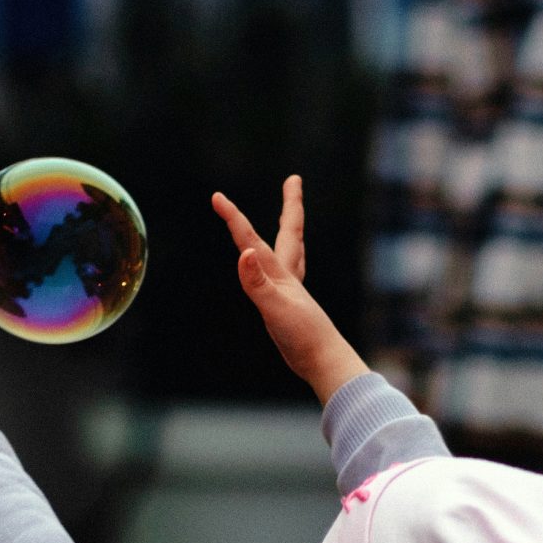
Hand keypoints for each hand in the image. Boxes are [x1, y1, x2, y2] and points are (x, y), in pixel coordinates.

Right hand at [212, 177, 367, 404]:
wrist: (325, 361)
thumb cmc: (303, 336)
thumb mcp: (275, 309)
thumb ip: (257, 282)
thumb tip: (244, 252)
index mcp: (281, 274)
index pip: (252, 240)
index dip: (234, 218)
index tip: (217, 197)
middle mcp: (288, 277)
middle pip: (290, 231)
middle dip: (290, 205)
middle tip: (293, 180)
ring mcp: (291, 290)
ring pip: (291, 251)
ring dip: (289, 230)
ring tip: (289, 217)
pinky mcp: (291, 306)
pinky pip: (286, 274)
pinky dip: (284, 261)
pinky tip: (281, 269)